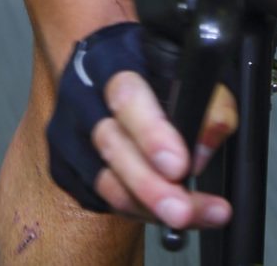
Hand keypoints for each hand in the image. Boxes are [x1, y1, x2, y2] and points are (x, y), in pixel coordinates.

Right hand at [84, 67, 238, 230]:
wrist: (105, 66)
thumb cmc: (154, 65)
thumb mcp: (193, 66)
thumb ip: (210, 102)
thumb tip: (204, 149)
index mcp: (110, 60)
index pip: (126, 96)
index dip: (152, 134)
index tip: (180, 166)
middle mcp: (81, 97)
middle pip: (111, 146)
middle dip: (150, 186)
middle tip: (184, 211)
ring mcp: (68, 134)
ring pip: (104, 181)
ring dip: (148, 207)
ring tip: (189, 216)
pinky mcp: (66, 166)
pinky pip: (100, 199)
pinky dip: (135, 210)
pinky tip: (162, 212)